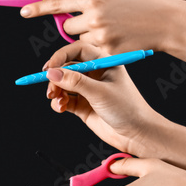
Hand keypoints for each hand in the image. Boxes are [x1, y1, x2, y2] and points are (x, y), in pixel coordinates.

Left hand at [20, 0, 185, 54]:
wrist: (168, 21)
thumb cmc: (143, 1)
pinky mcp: (108, 51)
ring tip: (113, 27)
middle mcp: (94, 16)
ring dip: (89, 35)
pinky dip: (100, 46)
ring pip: (80, 39)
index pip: (59, 3)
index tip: (23, 12)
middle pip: (68, 26)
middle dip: (76, 24)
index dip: (38, 8)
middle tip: (96, 19)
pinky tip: (118, 37)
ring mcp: (100, 36)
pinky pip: (93, 51)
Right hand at [42, 41, 165, 157]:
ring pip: (63, 84)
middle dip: (56, 77)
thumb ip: (75, 82)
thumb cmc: (127, 109)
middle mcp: (95, 73)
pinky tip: (61, 108)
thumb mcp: (100, 92)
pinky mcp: (82, 104)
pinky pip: (64, 99)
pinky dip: (58, 103)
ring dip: (55, 91)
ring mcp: (88, 89)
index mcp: (104, 62)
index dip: (61, 56)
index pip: (77, 50)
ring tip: (57, 101)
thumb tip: (51, 73)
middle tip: (50, 89)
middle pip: (66, 67)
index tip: (49, 68)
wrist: (136, 134)